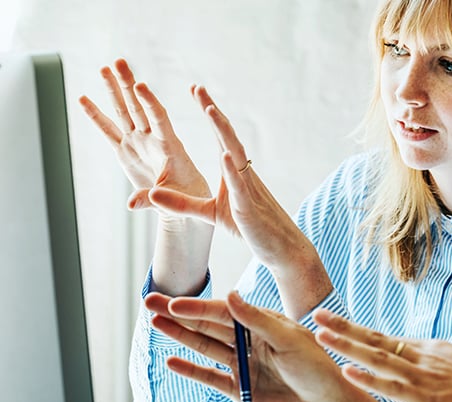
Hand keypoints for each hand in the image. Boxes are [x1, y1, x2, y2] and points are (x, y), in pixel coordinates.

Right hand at [78, 58, 210, 213]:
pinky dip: (95, 116)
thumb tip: (130, 205)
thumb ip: (152, 199)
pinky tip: (83, 99)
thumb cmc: (187, 198)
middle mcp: (152, 139)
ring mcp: (138, 143)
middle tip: (119, 62)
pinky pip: (108, 131)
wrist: (183, 202)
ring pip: (124, 112)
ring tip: (104, 68)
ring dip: (114, 91)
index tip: (141, 85)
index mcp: (170, 146)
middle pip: (138, 107)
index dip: (150, 102)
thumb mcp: (174, 200)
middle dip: (128, 85)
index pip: (159, 119)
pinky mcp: (126, 151)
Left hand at [144, 87, 331, 317]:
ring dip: (223, 131)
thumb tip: (153, 193)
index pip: (220, 136)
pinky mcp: (248, 207)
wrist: (281, 248)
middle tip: (197, 87)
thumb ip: (182, 204)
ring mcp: (247, 187)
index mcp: (234, 172)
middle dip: (212, 110)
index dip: (209, 113)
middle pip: (227, 135)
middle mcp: (242, 173)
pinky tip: (225, 155)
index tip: (196, 91)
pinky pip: (240, 185)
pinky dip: (232, 169)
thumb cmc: (249, 227)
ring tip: (210, 109)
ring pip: (235, 153)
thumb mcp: (210, 214)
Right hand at [146, 292, 410, 401]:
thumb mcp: (290, 339)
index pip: (224, 312)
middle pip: (208, 325)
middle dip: (179, 314)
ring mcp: (244, 364)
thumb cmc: (318, 368)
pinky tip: (172, 361)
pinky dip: (192, 370)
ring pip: (206, 347)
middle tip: (149, 302)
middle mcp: (251, 340)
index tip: (173, 301)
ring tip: (154, 323)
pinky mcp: (242, 390)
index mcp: (264, 323)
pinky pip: (211, 377)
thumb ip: (257, 319)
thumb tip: (231, 295)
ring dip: (180, 336)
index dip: (198, 307)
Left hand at [314, 309, 451, 401]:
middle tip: (316, 314)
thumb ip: (439, 368)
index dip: (358, 331)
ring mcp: (424, 375)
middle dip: (344, 327)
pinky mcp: (428, 398)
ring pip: (377, 357)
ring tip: (320, 335)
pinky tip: (347, 372)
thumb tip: (428, 369)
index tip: (336, 322)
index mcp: (431, 350)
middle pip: (375, 339)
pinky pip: (392, 387)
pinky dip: (368, 379)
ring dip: (346, 345)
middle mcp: (424, 356)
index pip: (386, 339)